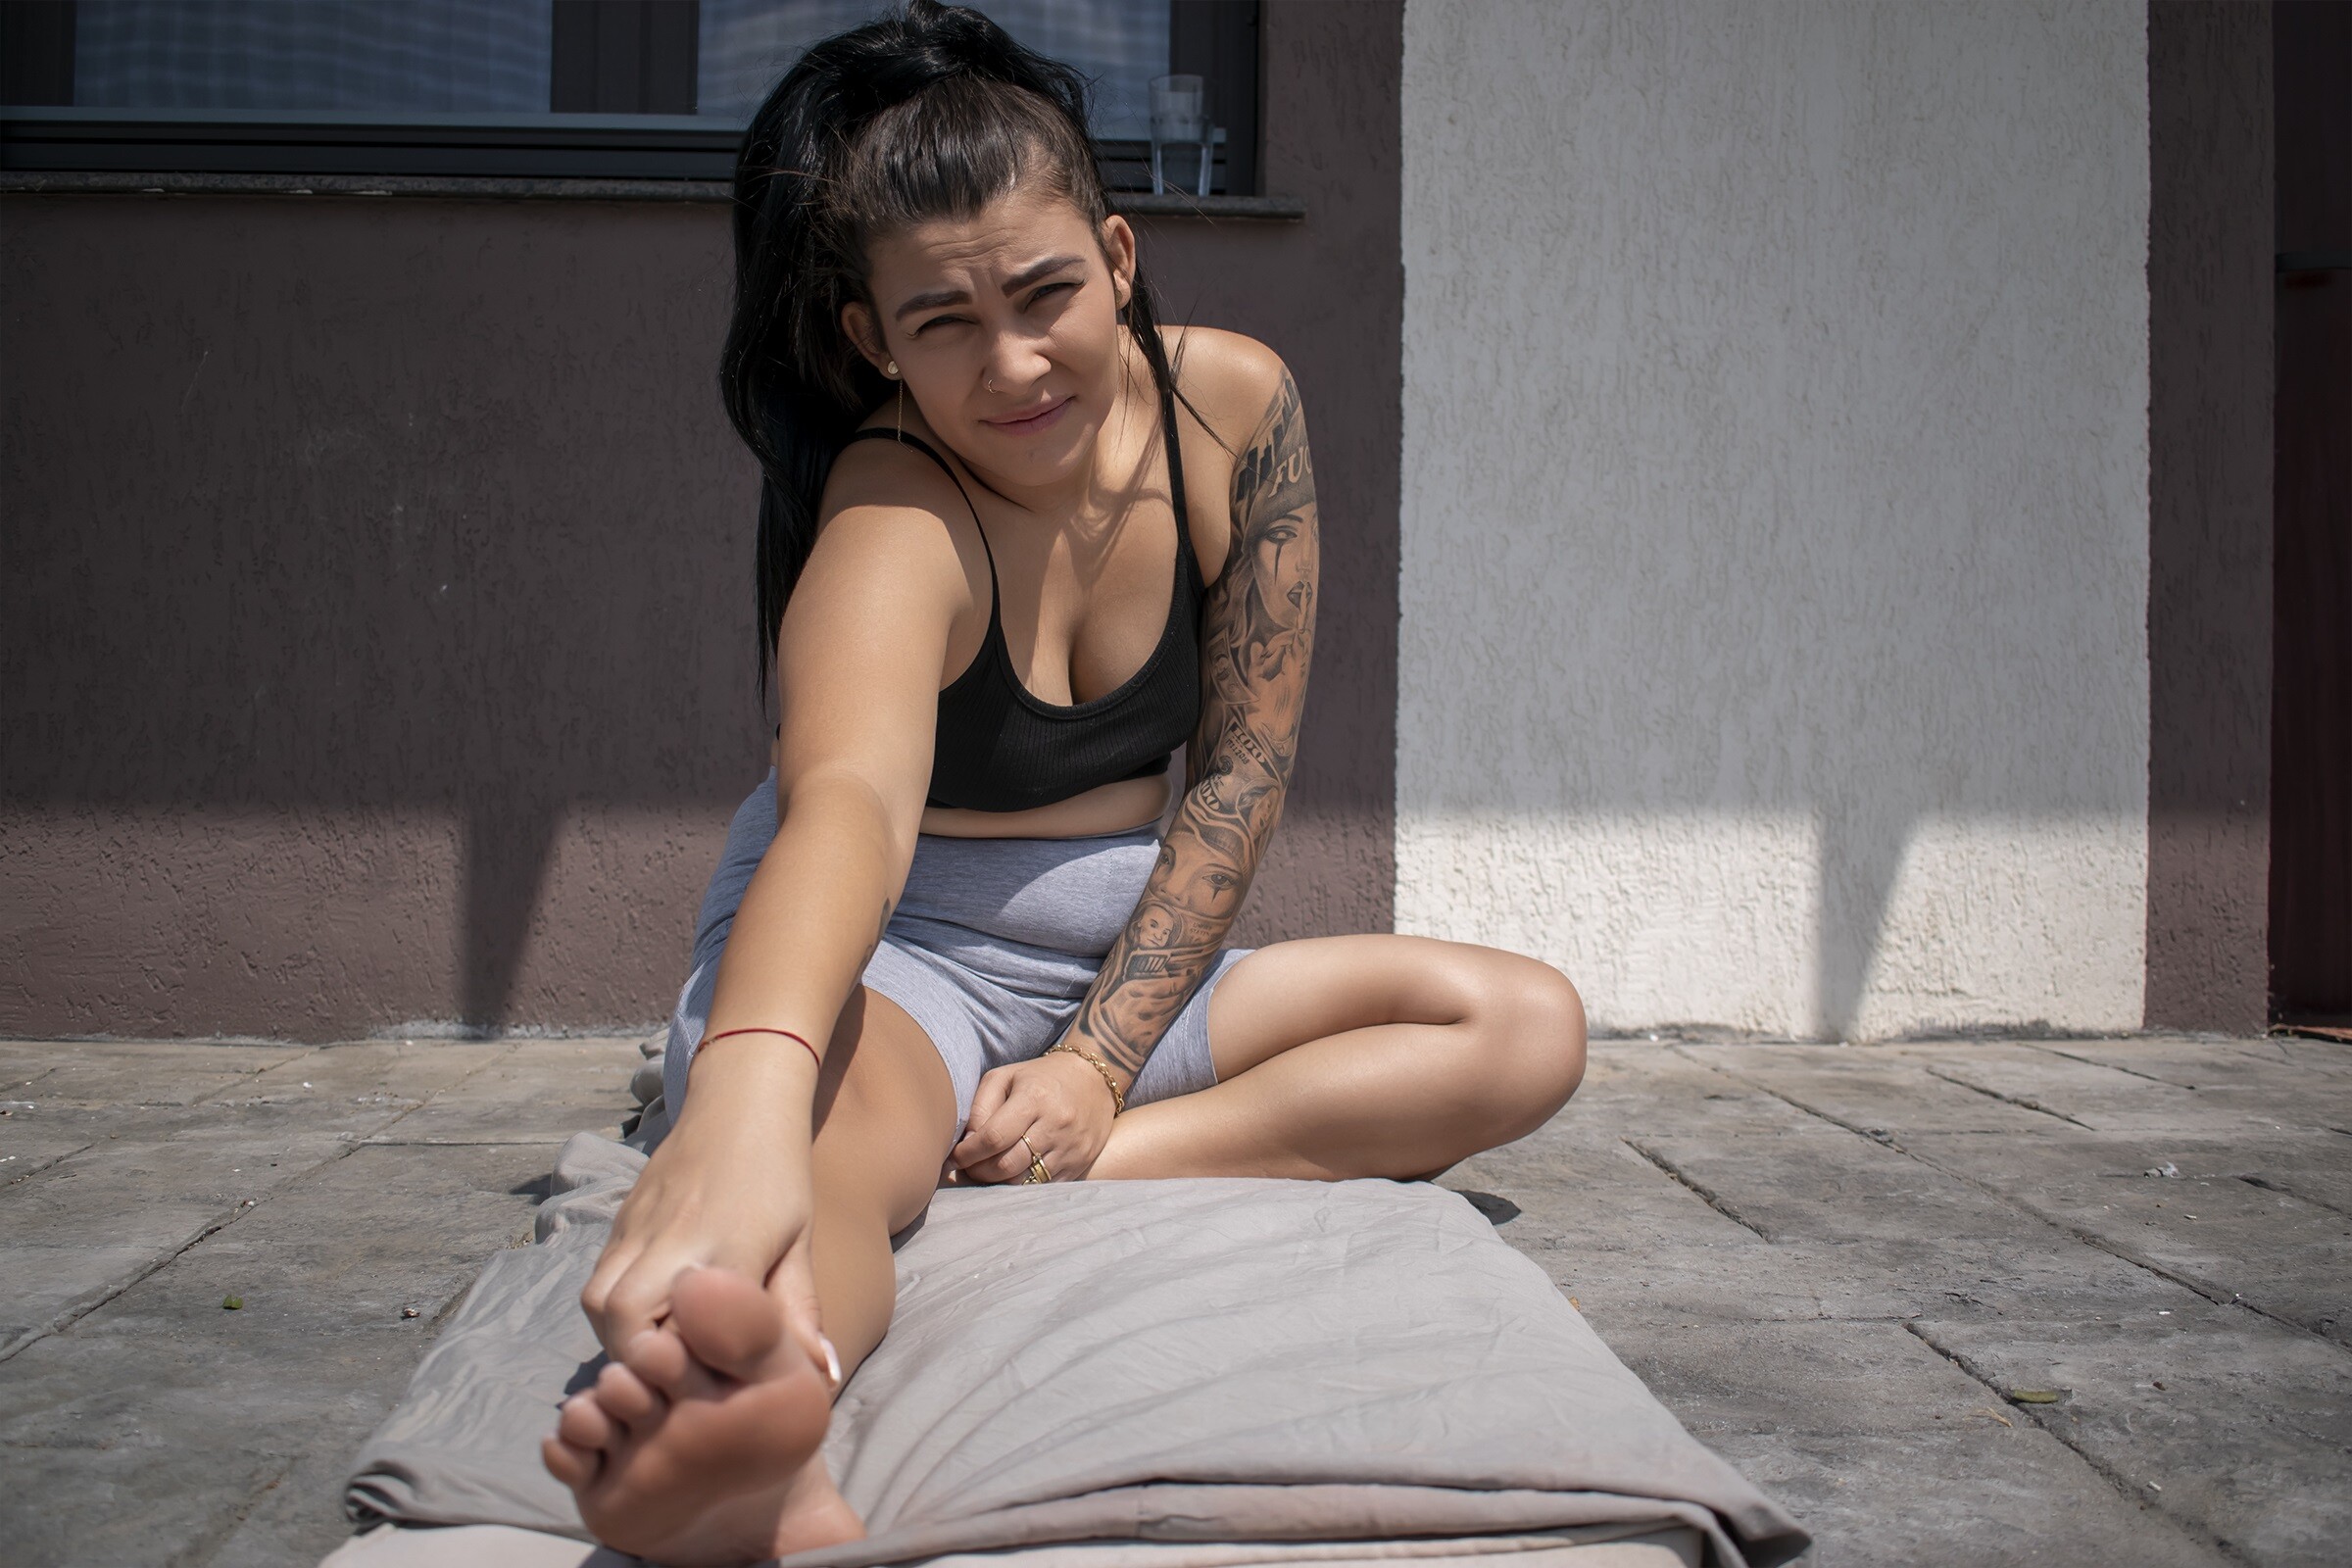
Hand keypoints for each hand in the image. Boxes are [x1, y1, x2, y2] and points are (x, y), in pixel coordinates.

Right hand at [579, 1050, 819, 1359]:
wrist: (739, 1102)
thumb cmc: (779, 1175)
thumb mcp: (799, 1242)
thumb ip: (801, 1313)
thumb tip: (822, 1380)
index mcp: (726, 1249)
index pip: (690, 1332)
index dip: (693, 1371)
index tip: (710, 1389)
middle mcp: (671, 1240)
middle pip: (624, 1325)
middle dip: (644, 1363)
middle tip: (678, 1376)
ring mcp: (637, 1229)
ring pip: (598, 1305)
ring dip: (622, 1338)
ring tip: (662, 1349)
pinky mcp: (618, 1222)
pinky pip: (597, 1280)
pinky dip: (613, 1311)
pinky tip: (648, 1317)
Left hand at [949, 1048, 1118, 1184]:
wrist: (1093, 1079)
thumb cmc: (1040, 1077)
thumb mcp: (1005, 1077)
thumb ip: (980, 1106)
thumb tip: (966, 1142)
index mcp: (1034, 1098)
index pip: (993, 1137)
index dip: (968, 1152)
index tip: (955, 1156)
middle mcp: (1055, 1124)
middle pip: (1007, 1165)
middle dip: (979, 1171)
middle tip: (969, 1167)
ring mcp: (1071, 1147)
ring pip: (1024, 1181)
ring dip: (998, 1182)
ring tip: (987, 1171)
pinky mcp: (1080, 1163)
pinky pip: (1043, 1186)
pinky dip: (1022, 1184)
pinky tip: (1013, 1173)